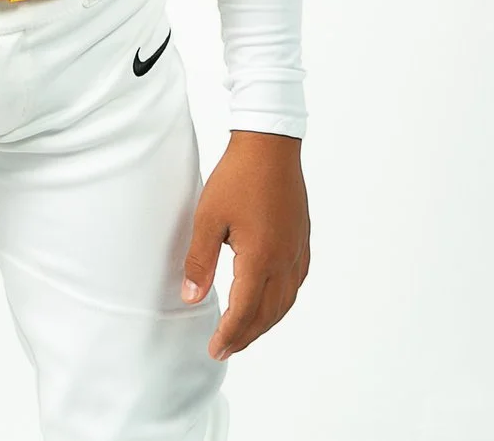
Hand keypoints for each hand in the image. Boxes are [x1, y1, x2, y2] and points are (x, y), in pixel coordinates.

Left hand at [181, 130, 309, 359]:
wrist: (270, 145)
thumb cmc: (237, 177)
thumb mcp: (207, 218)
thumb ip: (200, 261)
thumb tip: (191, 297)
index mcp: (260, 258)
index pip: (244, 311)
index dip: (229, 334)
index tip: (215, 350)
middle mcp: (284, 260)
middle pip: (268, 313)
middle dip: (246, 335)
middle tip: (226, 349)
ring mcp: (297, 250)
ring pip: (285, 301)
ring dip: (265, 322)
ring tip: (245, 332)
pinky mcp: (302, 239)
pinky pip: (296, 283)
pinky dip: (282, 302)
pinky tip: (271, 301)